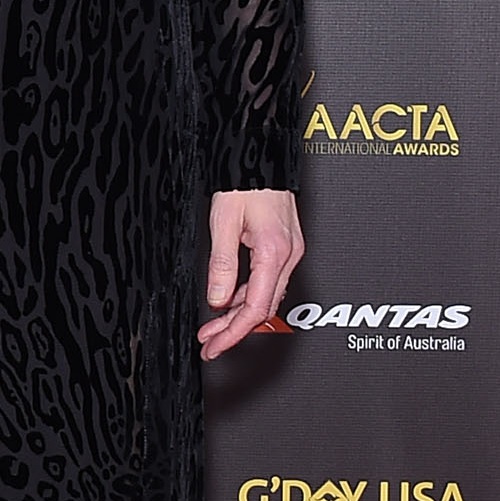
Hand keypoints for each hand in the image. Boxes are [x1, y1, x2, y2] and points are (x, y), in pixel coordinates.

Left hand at [199, 190, 303, 361]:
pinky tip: (229, 302)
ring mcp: (290, 251)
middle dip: (234, 330)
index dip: (234, 334)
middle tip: (210, 344)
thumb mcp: (224, 221)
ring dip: (239, 315)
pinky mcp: (284, 246)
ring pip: (265, 296)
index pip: (256, 309)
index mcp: (275, 252)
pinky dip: (247, 296)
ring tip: (213, 327)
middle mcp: (289, 255)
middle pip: (262, 308)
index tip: (215, 346)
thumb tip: (218, 300)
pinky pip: (267, 281)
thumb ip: (222, 264)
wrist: (261, 154)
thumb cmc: (246, 180)